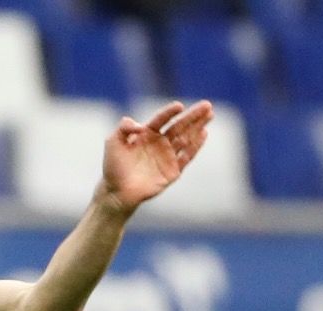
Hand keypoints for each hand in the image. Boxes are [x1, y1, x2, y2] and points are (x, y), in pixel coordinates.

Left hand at [100, 100, 212, 214]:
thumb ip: (123, 128)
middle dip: (193, 116)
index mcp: (146, 134)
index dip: (169, 112)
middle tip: (207, 105)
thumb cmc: (113, 167)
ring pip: (186, 138)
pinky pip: (187, 156)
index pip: (161, 119)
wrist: (116, 193)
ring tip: (209, 114)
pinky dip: (195, 146)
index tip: (178, 106)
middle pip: (179, 126)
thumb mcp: (113, 143)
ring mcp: (167, 156)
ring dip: (198, 126)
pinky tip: (203, 133)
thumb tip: (139, 125)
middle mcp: (159, 143)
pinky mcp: (173, 170)